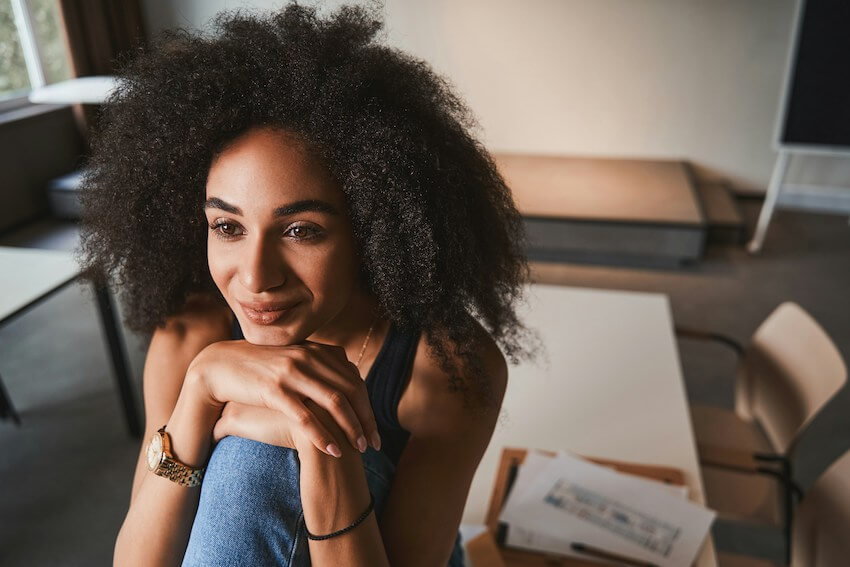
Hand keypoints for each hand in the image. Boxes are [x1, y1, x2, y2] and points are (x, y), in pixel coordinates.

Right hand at [188, 339, 379, 456]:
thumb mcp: (295, 360)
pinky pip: (305, 415)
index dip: (368, 406)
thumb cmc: (261, 368)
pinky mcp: (274, 390)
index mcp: (318, 351)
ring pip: (334, 402)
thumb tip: (350, 378)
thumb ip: (321, 366)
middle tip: (374, 444)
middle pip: (351, 391)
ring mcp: (292, 372)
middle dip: (366, 420)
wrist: (220, 365)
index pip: (354, 380)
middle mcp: (309, 357)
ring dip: (350, 427)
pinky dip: (323, 434)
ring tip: (359, 448)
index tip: (375, 429)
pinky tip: (333, 450)